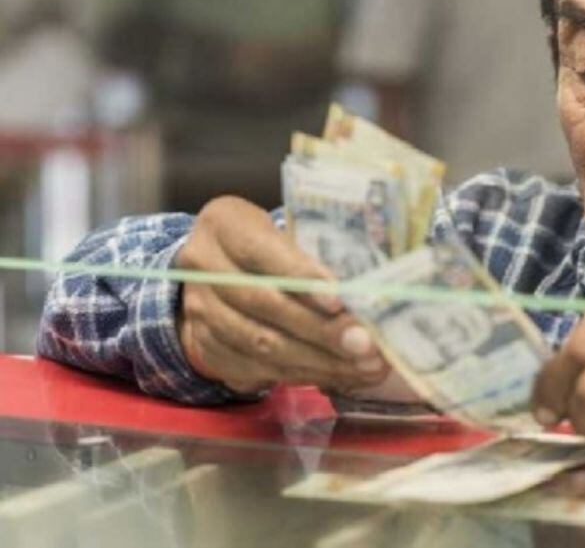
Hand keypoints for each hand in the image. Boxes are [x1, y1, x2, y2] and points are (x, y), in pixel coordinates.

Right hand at [176, 196, 388, 394]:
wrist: (222, 271)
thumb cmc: (274, 244)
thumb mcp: (289, 232)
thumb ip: (318, 254)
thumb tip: (370, 290)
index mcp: (224, 224)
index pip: (261, 252)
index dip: (301, 278)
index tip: (340, 301)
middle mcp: (202, 267)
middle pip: (263, 304)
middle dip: (321, 329)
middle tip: (366, 344)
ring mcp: (200, 311)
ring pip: (261, 344)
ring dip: (318, 360)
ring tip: (364, 366)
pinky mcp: (207, 348)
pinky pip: (258, 369)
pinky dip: (305, 374)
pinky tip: (341, 374)